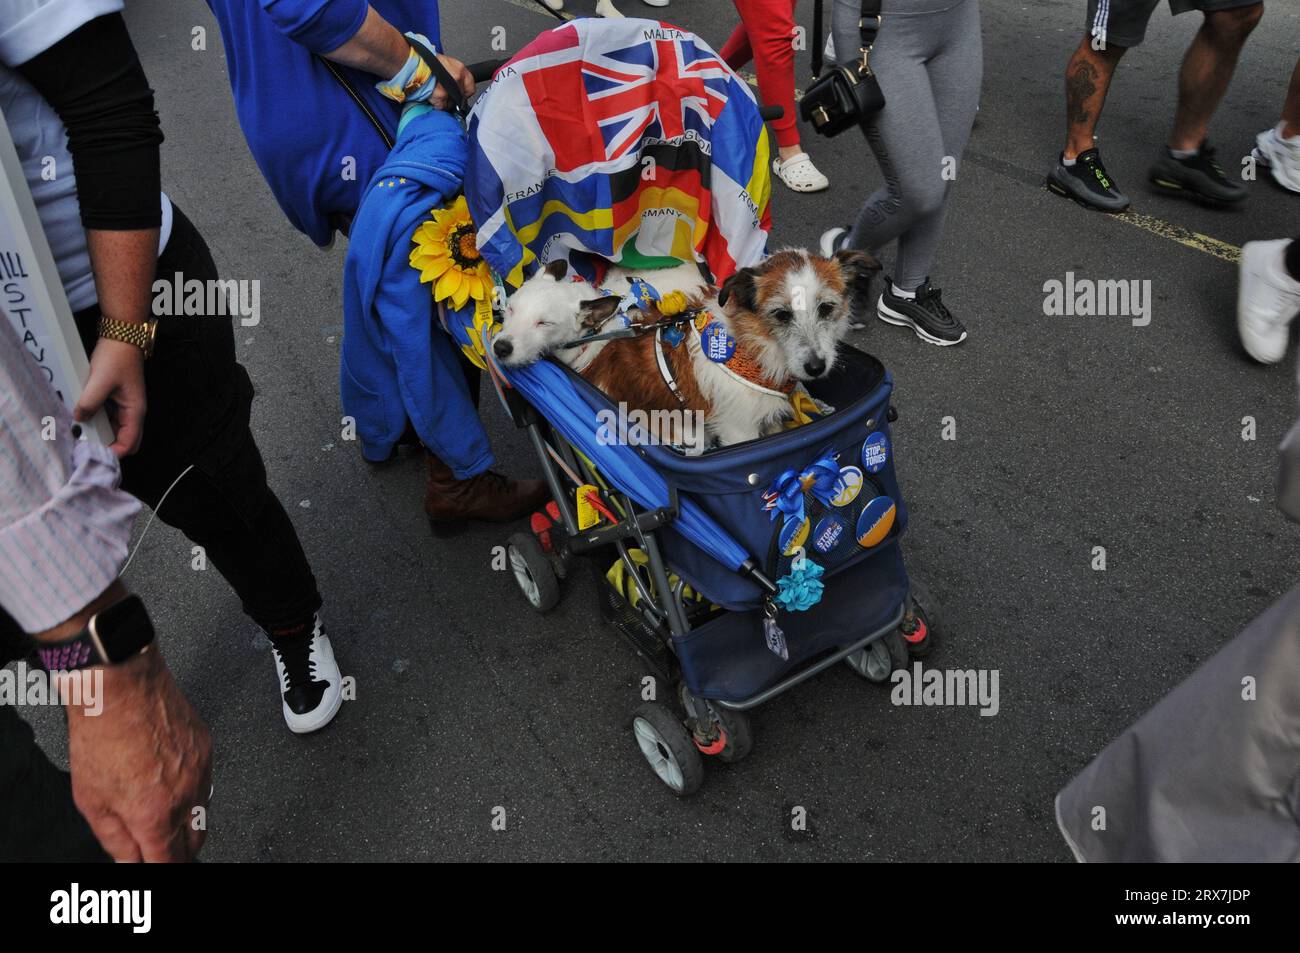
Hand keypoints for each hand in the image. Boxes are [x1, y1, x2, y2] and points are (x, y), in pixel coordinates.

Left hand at [66, 647, 212, 861]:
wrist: (121, 687)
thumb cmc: (101, 734)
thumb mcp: (91, 800)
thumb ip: (114, 839)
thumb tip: (128, 861)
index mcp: (154, 815)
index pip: (169, 863)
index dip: (161, 871)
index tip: (153, 868)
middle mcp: (186, 796)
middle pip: (195, 843)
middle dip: (177, 852)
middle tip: (156, 848)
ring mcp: (202, 771)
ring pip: (204, 813)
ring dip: (186, 823)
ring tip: (160, 813)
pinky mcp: (208, 748)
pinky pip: (206, 782)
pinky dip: (191, 791)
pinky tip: (168, 779)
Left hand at [75, 336, 145, 456]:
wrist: (120, 338)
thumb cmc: (117, 358)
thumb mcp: (100, 381)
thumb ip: (89, 402)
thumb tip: (79, 419)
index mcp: (135, 411)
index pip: (129, 444)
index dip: (114, 453)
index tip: (95, 455)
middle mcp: (132, 413)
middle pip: (124, 441)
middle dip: (108, 447)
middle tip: (87, 447)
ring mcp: (124, 407)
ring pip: (114, 431)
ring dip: (100, 434)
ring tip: (82, 433)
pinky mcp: (115, 400)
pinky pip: (107, 418)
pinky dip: (96, 421)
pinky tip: (82, 418)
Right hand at [430, 54, 474, 109]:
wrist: (413, 64)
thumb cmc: (426, 62)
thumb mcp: (445, 63)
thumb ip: (454, 74)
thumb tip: (457, 84)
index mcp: (460, 69)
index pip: (471, 88)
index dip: (464, 92)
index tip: (460, 93)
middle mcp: (457, 78)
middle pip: (461, 96)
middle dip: (454, 97)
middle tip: (445, 91)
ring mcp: (450, 88)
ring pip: (452, 103)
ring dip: (446, 101)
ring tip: (437, 92)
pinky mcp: (441, 96)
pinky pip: (442, 106)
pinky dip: (437, 104)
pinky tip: (432, 96)